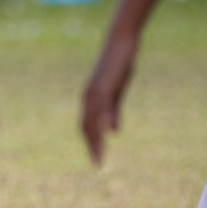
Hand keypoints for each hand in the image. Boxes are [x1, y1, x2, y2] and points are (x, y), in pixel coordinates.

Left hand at [80, 29, 138, 166]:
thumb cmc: (119, 65)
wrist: (121, 42)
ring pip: (92, 118)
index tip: (97, 160)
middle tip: (97, 165)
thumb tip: (112, 131)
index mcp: (91, 98)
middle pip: (86, 126)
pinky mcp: (104, 83)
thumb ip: (114, 110)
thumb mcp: (118, 92)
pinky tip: (108, 130)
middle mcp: (88, 96)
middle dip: (91, 146)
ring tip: (100, 155)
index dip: (91, 143)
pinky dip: (104, 118)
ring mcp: (95, 90)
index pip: (86, 126)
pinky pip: (103, 104)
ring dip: (95, 138)